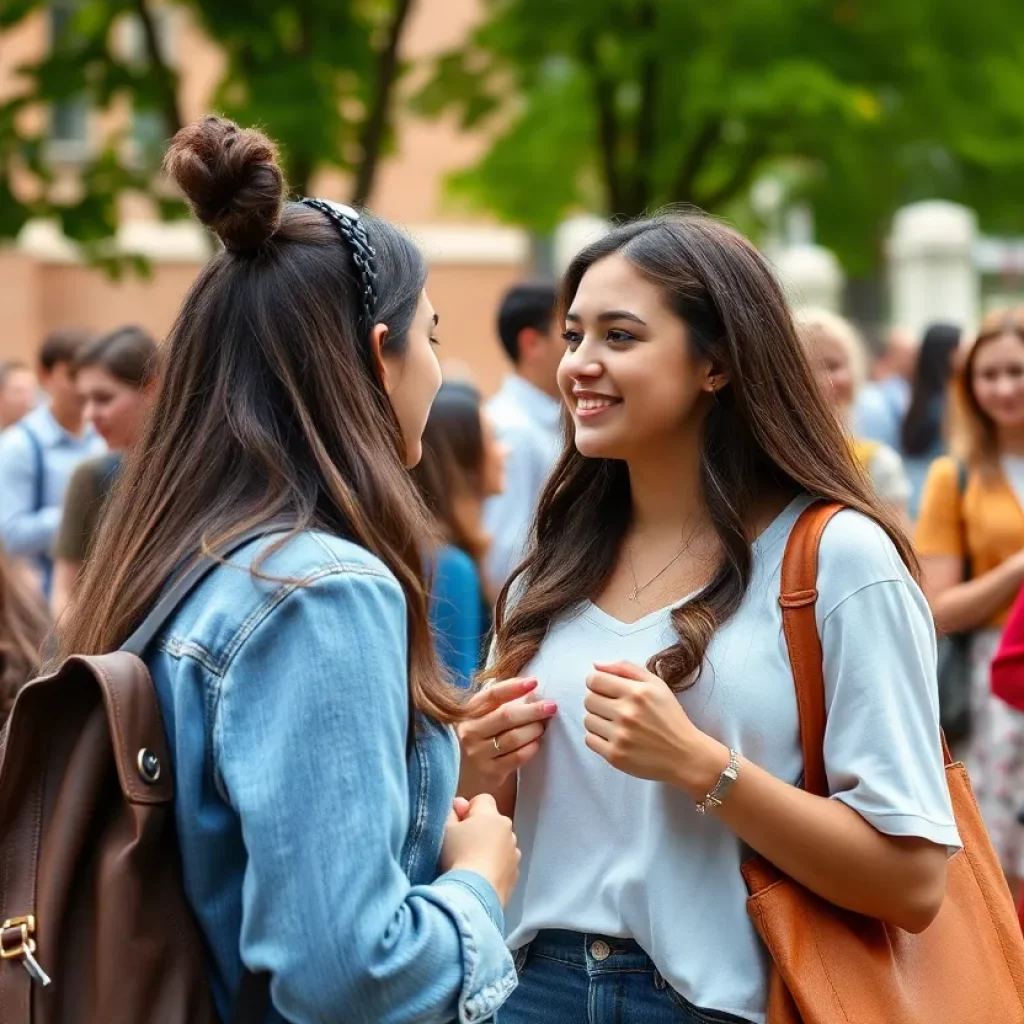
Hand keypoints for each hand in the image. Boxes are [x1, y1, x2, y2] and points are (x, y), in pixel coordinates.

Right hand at [440, 793, 520, 905]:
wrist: (474, 894)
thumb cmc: (458, 856)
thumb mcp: (445, 829)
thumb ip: (450, 811)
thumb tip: (459, 804)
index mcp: (492, 816)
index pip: (482, 799)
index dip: (468, 809)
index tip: (457, 825)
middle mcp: (508, 831)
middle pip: (492, 822)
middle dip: (479, 829)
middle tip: (461, 845)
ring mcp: (514, 853)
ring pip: (499, 843)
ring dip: (488, 848)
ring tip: (471, 864)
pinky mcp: (515, 875)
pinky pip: (504, 863)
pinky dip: (494, 866)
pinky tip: (480, 878)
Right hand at [457, 678, 557, 790]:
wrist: (472, 779)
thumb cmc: (485, 741)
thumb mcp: (485, 720)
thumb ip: (503, 704)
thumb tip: (532, 690)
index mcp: (468, 713)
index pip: (492, 695)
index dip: (513, 687)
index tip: (534, 682)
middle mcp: (469, 732)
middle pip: (505, 716)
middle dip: (532, 710)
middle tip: (551, 706)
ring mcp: (478, 753)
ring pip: (513, 737)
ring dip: (533, 730)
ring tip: (542, 727)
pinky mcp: (490, 772)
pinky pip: (517, 757)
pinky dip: (531, 748)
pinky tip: (536, 744)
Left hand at [583, 660, 727, 796]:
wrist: (685, 755)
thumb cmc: (670, 717)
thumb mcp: (656, 684)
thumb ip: (625, 668)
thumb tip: (595, 665)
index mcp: (637, 692)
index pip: (594, 680)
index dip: (596, 683)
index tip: (604, 689)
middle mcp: (627, 713)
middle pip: (588, 700)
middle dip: (598, 701)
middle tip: (614, 708)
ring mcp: (620, 736)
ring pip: (587, 720)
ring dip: (598, 721)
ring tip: (617, 725)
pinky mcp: (615, 756)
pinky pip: (589, 740)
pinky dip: (599, 738)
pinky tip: (616, 738)